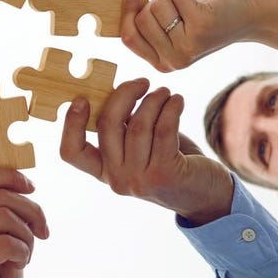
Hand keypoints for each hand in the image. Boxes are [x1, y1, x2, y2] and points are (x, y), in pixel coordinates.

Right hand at [0, 169, 47, 277]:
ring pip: (6, 217)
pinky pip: (7, 242)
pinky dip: (23, 252)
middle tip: (43, 233)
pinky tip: (19, 265)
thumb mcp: (4, 241)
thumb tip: (24, 184)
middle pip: (2, 196)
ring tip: (24, 255)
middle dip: (32, 211)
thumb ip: (6, 214)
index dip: (11, 175)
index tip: (31, 188)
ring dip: (27, 237)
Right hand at [60, 80, 233, 224]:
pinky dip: (171, 108)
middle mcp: (117, 179)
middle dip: (124, 94)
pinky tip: (177, 101)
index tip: (82, 98)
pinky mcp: (165, 174)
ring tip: (165, 92)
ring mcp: (139, 179)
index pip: (72, 152)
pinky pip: (163, 130)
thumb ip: (123, 127)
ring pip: (138, 125)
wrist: (206, 195)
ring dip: (153, 100)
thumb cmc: (170, 161)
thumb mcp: (139, 147)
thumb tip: (118, 91)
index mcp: (103, 171)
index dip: (71, 124)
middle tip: (142, 82)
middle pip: (107, 125)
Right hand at [121, 0, 255, 72]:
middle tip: (175, 4)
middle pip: (142, 18)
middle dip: (155, 1)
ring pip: (158, 5)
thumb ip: (147, 19)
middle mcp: (174, 59)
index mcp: (162, 63)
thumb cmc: (203, 18)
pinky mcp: (201, 24)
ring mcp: (188, 44)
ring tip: (189, 1)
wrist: (246, 18)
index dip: (126, 12)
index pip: (128, 37)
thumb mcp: (171, 25)